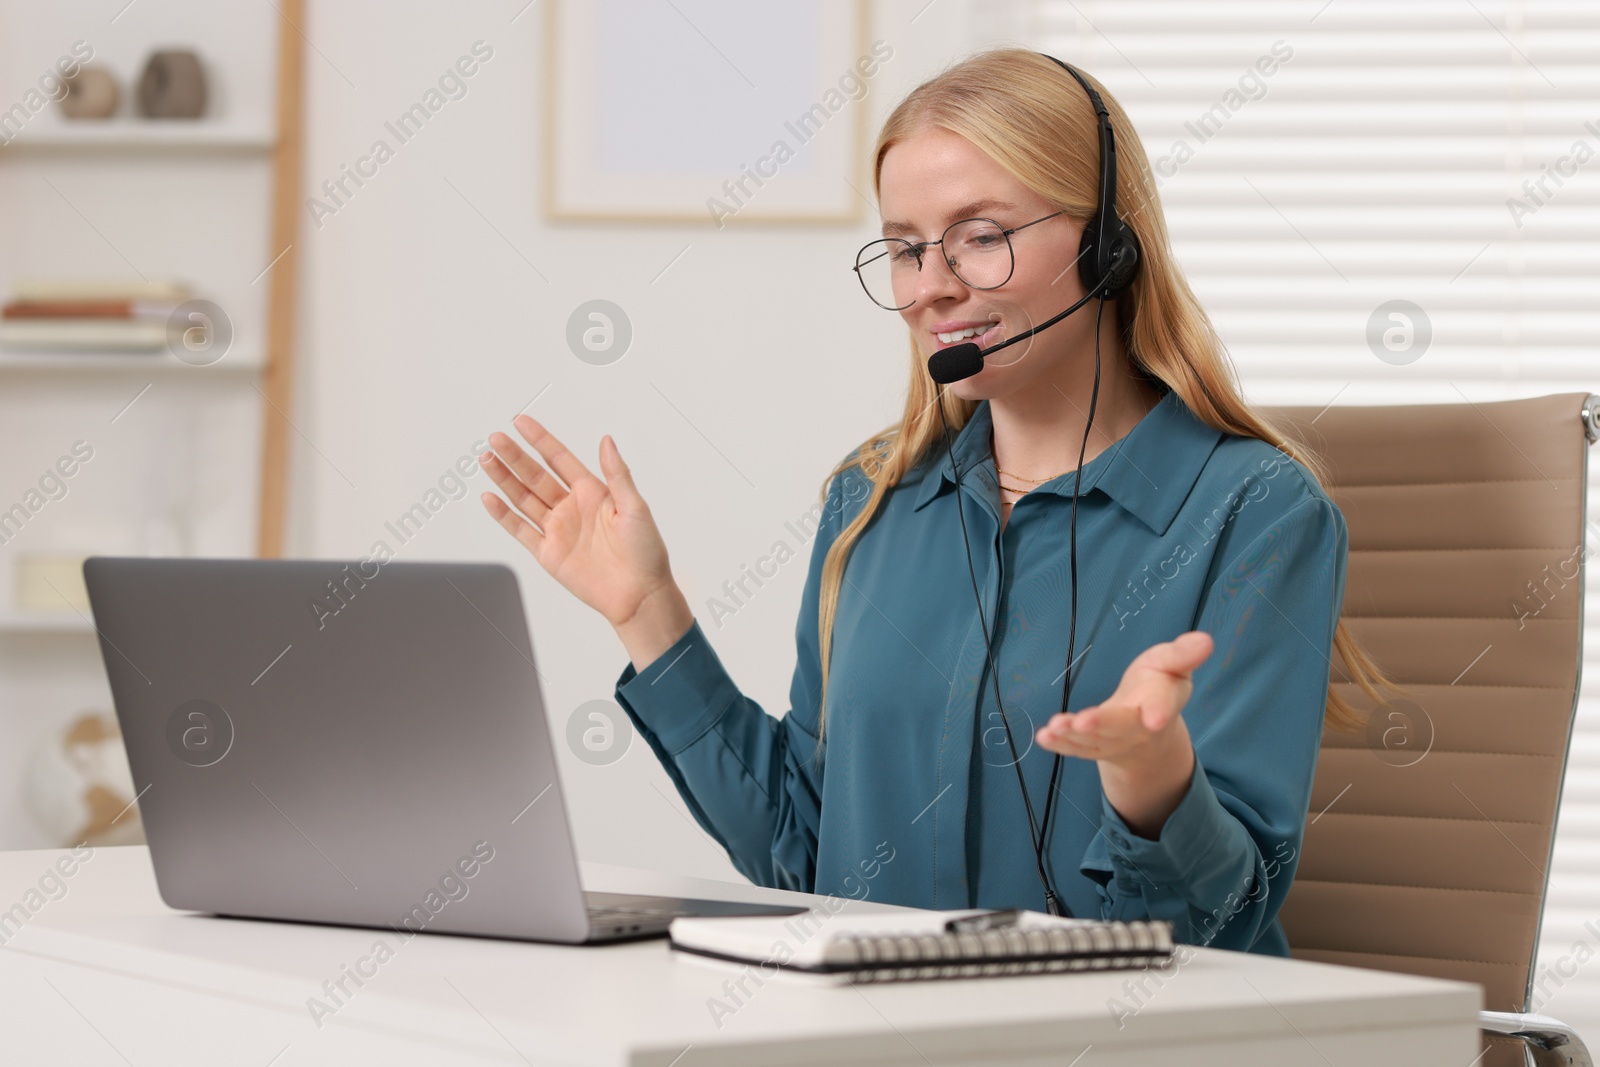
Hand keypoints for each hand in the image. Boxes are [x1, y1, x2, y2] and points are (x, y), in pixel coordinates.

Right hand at [478, 416, 676, 629]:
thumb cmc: (646, 551)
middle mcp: (572, 508)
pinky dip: (503, 515)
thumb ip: (617, 474)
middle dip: (515, 457)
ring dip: (504, 479)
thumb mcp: (635, 507)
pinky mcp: (548, 553)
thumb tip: (607, 441)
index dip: (540, 440)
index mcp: (593, 493)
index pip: (559, 459)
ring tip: (487, 459)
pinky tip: (490, 498)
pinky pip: (520, 529)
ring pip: (523, 498)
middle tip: (496, 439)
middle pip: (536, 476)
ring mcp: (558, 529)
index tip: (521, 422)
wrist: (639, 595)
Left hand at [1035, 631, 1213, 768]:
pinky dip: (1059, 744)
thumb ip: (1183, 654)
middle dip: (1102, 725)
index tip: (1154, 719)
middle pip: (1121, 727)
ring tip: (1054, 727)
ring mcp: (1114, 741)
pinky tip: (1043, 736)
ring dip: (1073, 736)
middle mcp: (1137, 727)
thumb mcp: (1172, 665)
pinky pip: (1077, 749)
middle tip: (1082, 722)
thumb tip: (1206, 640)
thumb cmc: (1158, 686)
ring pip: (1094, 742)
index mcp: (1161, 702)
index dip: (1159, 711)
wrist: (1148, 725)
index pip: (1162, 706)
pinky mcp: (1094, 747)